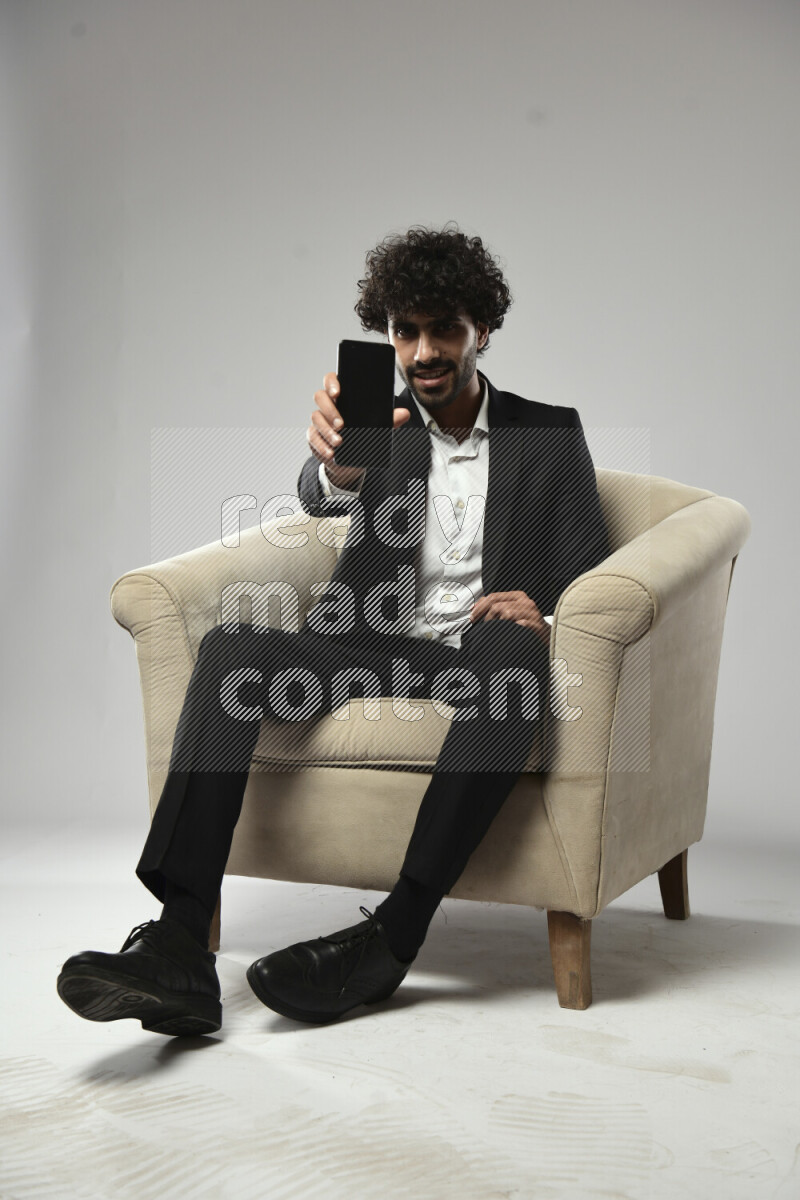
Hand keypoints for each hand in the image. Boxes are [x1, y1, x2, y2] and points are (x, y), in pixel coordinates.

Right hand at [307, 372, 410, 488]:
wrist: (350, 461)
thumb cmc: (361, 436)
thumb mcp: (377, 428)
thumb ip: (389, 420)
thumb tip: (404, 413)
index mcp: (342, 397)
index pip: (331, 381)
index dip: (332, 383)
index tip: (338, 392)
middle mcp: (328, 406)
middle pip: (320, 397)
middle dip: (330, 410)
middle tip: (342, 424)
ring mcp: (319, 420)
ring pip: (316, 418)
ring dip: (327, 430)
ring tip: (339, 442)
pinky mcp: (314, 436)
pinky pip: (313, 437)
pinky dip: (322, 445)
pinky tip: (331, 452)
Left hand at [470, 591, 550, 644]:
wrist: (547, 637)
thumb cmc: (526, 625)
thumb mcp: (511, 612)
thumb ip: (495, 607)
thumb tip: (475, 608)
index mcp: (518, 596)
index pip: (493, 597)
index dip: (480, 607)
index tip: (472, 617)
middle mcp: (525, 602)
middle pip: (497, 605)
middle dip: (485, 617)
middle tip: (481, 628)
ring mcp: (532, 613)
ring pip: (506, 613)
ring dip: (497, 624)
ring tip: (495, 632)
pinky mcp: (536, 625)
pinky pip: (519, 625)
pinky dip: (511, 629)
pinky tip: (508, 634)